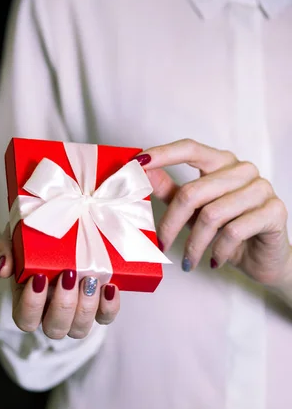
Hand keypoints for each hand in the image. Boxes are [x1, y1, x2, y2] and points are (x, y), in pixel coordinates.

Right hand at [0, 225, 119, 339]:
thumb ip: (7, 249)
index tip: (40, 278)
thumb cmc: (39, 234)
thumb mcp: (17, 234)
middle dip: (63, 305)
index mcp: (28, 299)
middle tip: (69, 275)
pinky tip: (110, 287)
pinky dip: (109, 307)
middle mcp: (51, 312)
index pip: (24, 318)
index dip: (31, 305)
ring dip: (86, 307)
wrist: (71, 220)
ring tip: (91, 279)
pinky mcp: (100, 306)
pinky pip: (105, 318)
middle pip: (55, 329)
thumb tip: (5, 270)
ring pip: (79, 329)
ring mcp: (76, 312)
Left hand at [135, 139, 291, 288]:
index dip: (161, 154)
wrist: (263, 258)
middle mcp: (243, 170)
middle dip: (171, 223)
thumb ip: (171, 190)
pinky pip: (234, 231)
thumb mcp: (194, 211)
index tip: (135, 164)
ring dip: (195, 244)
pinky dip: (218, 250)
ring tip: (188, 260)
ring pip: (212, 214)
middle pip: (193, 191)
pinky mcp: (273, 211)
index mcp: (222, 162)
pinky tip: (214, 259)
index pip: (189, 148)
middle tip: (162, 244)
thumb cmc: (227, 230)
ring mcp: (261, 189)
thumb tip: (142, 173)